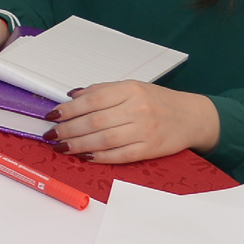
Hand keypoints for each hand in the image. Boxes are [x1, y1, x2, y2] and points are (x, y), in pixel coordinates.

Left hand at [44, 81, 218, 163]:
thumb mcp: (132, 87)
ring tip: (62, 147)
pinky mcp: (150, 149)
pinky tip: (84, 156)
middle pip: (95, 121)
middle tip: (51, 135)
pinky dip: (100, 157)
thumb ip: (102, 90)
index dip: (68, 109)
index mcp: (130, 90)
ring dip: (78, 145)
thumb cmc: (158, 101)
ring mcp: (145, 130)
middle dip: (68, 129)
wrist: (192, 117)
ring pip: (104, 140)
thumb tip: (71, 96)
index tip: (52, 116)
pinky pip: (120, 155)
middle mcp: (137, 109)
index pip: (92, 99)